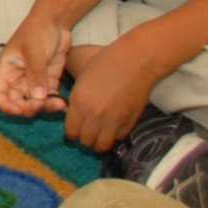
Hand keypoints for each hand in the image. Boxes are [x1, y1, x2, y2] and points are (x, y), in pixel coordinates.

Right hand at [0, 12, 71, 118]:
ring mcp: (33, 82)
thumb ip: (35, 74)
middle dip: (28, 109)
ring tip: (60, 104)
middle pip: (16, 103)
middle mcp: (17, 79)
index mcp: (6, 70)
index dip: (5, 106)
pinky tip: (64, 104)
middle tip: (42, 104)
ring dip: (45, 108)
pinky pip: (49, 99)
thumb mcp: (33, 50)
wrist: (56, 22)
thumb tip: (37, 98)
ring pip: (34, 104)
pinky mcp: (47, 82)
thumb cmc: (37, 31)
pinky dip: (55, 104)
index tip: (19, 110)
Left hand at [65, 37, 163, 151]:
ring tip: (98, 134)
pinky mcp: (129, 123)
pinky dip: (113, 136)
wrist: (136, 62)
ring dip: (98, 142)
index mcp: (79, 102)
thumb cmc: (106, 62)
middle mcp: (94, 116)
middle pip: (85, 142)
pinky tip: (112, 127)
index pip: (70, 132)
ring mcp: (113, 122)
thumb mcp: (82, 78)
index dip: (71, 131)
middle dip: (83, 139)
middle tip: (86, 131)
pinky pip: (117, 139)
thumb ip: (76, 99)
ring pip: (101, 146)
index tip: (74, 127)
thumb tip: (71, 113)